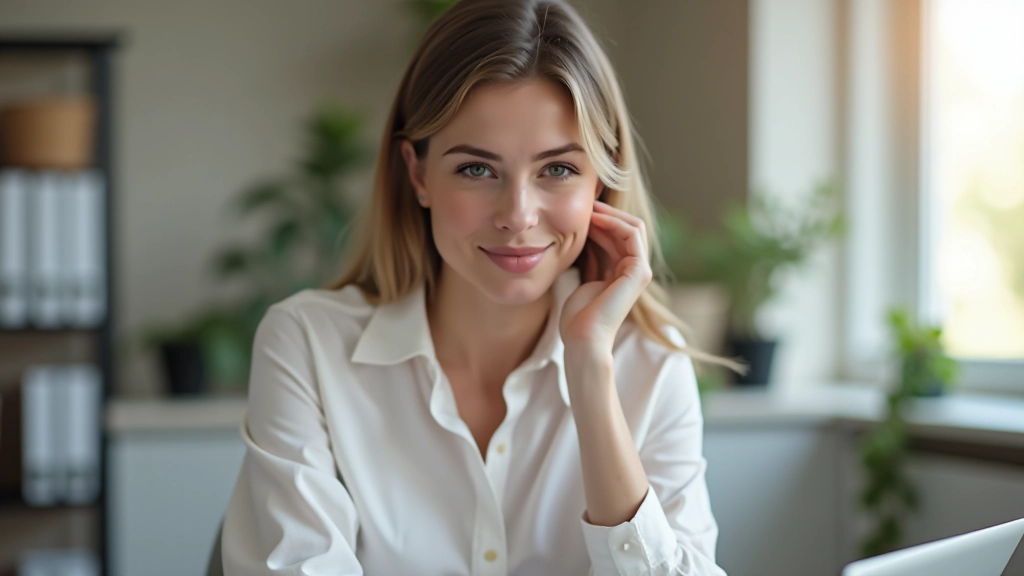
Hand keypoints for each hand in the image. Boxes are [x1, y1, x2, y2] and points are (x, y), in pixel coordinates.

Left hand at [559, 200, 652, 353]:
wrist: (583, 338)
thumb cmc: (578, 317)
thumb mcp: (582, 279)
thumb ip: (589, 260)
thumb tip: (579, 238)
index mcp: (623, 274)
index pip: (620, 237)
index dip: (602, 221)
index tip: (581, 212)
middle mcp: (635, 271)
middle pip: (629, 229)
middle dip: (608, 214)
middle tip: (586, 203)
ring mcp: (640, 271)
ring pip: (633, 227)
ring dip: (611, 214)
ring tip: (590, 208)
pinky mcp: (639, 271)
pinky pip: (631, 234)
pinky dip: (614, 222)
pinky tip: (595, 220)